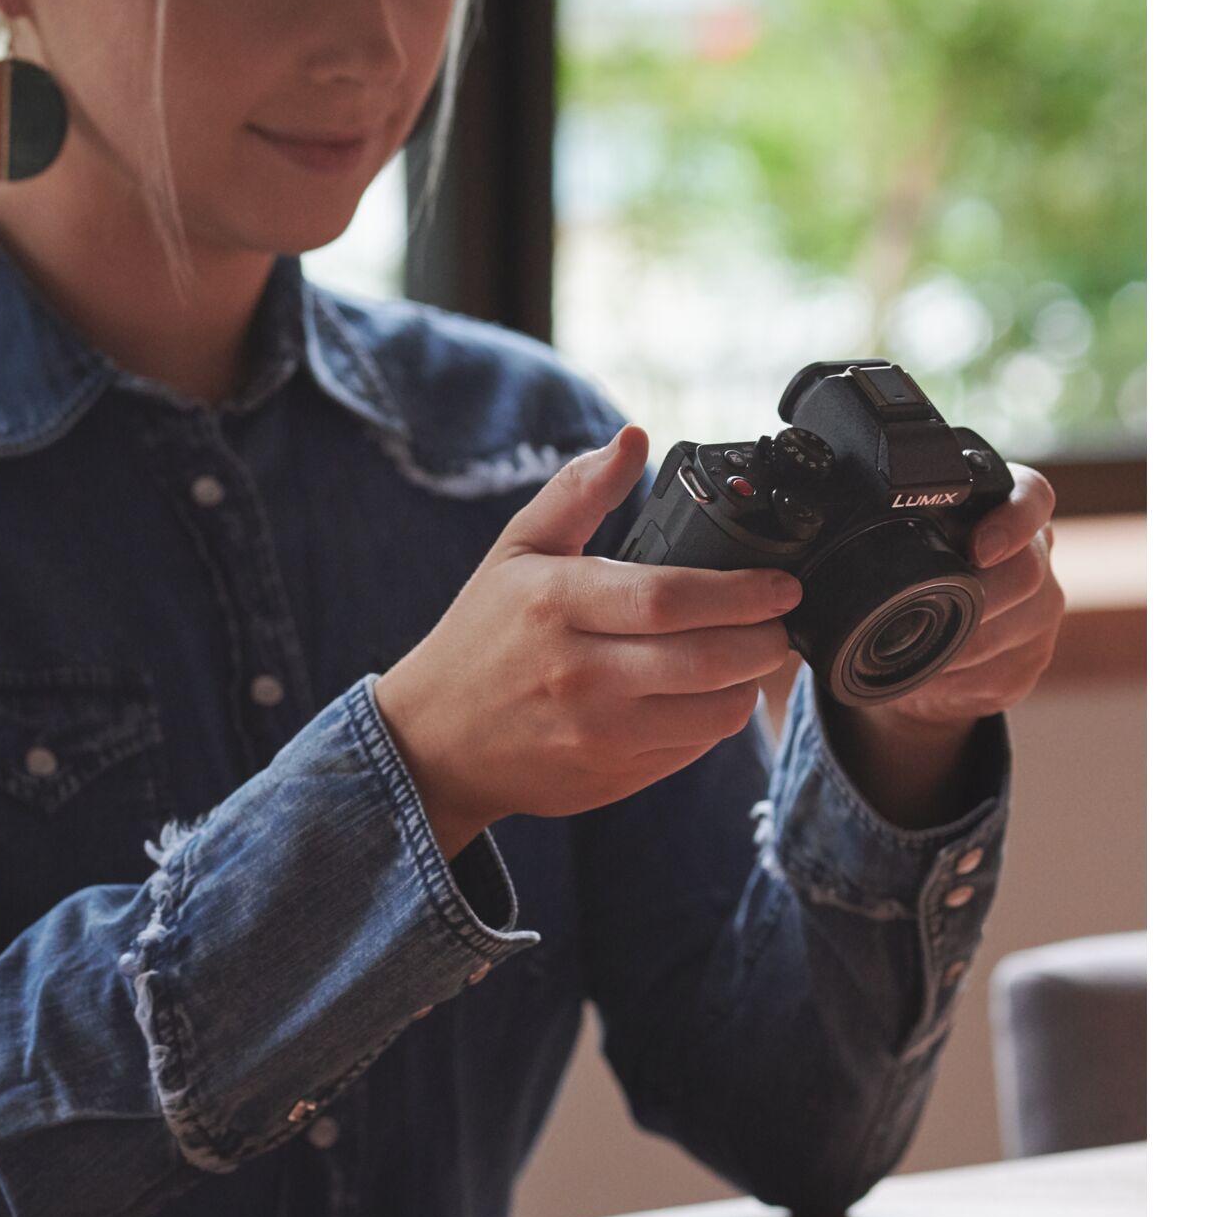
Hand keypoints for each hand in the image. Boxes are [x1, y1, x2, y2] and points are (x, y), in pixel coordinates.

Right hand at [374, 426, 799, 859]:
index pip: (667, 599)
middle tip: (782, 621)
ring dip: (748, 683)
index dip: (740, 592)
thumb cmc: (480, 640)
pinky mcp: (610, 777)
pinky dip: (715, 721)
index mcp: (555, 607)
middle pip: (704, 660)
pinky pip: (690, 749)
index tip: (782, 584)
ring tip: (751, 656)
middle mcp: (579, 676)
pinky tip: (708, 695)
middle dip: (764, 640)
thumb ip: (577, 493)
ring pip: (710, 714)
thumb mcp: (515, 552)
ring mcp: (596, 735)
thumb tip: (634, 439)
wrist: (433, 743)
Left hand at [818, 465, 1063, 828]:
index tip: (978, 550)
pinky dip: (957, 680)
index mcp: (1000, 509)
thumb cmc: (900, 592)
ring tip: (920, 653)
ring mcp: (1040, 611)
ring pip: (1014, 628)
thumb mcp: (885, 554)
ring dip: (960, 647)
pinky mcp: (1030, 661)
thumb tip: (794, 546)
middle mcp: (1034, 554)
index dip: (1011, 521)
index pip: (1031, 496)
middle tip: (930, 616)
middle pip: (1026, 573)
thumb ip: (866, 535)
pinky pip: (1000, 671)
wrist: (920, 660)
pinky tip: (933, 678)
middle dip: (976, 601)